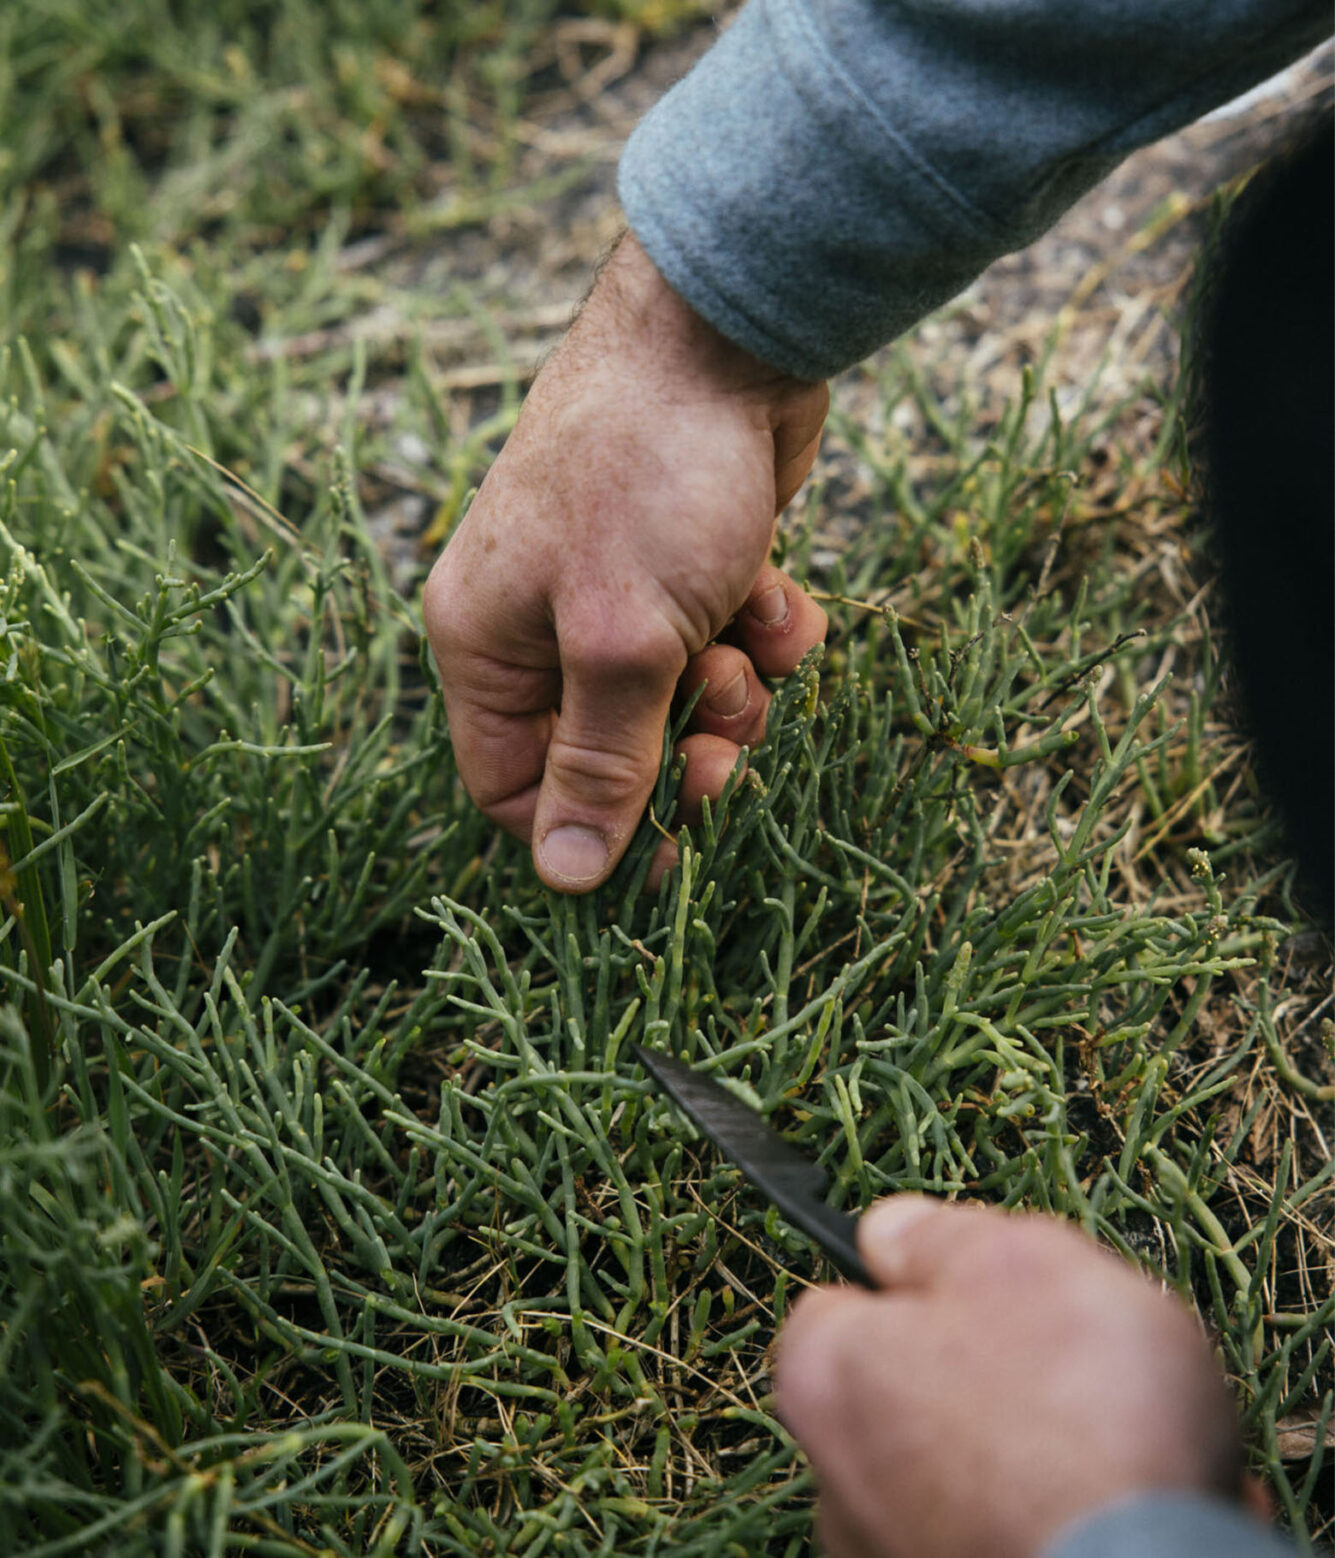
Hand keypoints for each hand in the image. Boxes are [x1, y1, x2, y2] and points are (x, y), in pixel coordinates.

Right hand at [422, 235, 828, 891]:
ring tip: (747, 644)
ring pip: (680, 704)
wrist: (725, 332)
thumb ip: (599, 762)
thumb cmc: (647, 478)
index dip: (587, 827)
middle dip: (680, 757)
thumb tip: (566, 876)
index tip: (667, 854)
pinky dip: (763, 634)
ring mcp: (619, 590)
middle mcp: (541, 624)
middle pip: (608, 753)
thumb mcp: (621, 640)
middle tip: (729, 745)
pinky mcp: (690, 565)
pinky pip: (727, 642)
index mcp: (487, 645)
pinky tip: (779, 597)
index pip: (511, 787)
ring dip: (732, 695)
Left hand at [775, 1197, 1248, 1557]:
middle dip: (968, 1373)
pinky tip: (1099, 1515)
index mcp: (823, 1374)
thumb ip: (936, 1237)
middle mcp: (832, 1479)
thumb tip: (889, 1231)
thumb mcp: (1013, 1262)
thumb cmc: (1078, 1417)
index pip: (840, 1304)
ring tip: (1094, 1447)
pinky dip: (1033, 1517)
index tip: (980, 1286)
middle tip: (1057, 1364)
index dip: (917, 1284)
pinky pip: (992, 1530)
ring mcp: (886, 1554)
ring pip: (948, 1469)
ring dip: (1004, 1455)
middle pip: (898, 1391)